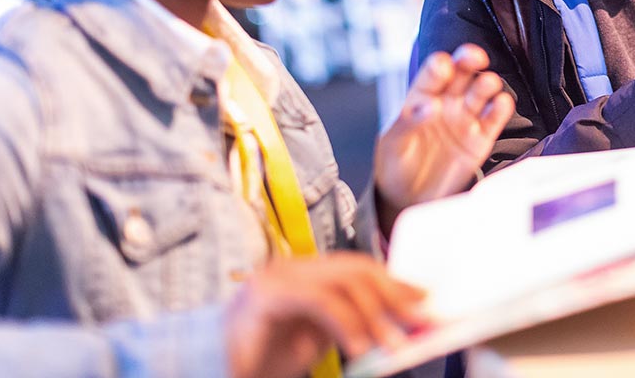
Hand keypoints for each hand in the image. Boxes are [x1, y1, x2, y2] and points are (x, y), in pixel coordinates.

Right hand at [225, 253, 425, 377]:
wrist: (211, 370)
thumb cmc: (262, 358)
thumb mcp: (316, 337)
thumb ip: (349, 323)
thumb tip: (398, 321)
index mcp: (305, 274)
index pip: (357, 267)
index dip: (393, 281)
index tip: (424, 299)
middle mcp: (292, 269)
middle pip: (355, 270)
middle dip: (392, 295)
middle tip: (416, 321)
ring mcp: (277, 279)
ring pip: (341, 283)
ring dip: (374, 315)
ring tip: (391, 344)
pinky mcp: (265, 297)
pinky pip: (318, 301)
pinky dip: (346, 323)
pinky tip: (359, 347)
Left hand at [374, 45, 514, 219]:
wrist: (408, 199)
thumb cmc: (395, 165)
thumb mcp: (392, 143)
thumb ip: (409, 122)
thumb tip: (431, 106)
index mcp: (421, 97)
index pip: (433, 73)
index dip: (439, 65)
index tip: (443, 65)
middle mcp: (447, 102)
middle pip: (462, 73)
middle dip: (468, 61)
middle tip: (474, 57)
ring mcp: (465, 119)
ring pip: (481, 92)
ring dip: (486, 83)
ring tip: (488, 84)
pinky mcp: (481, 139)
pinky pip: (495, 119)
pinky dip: (501, 108)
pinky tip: (502, 103)